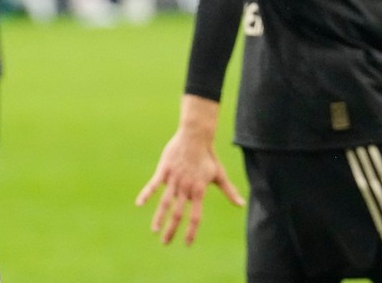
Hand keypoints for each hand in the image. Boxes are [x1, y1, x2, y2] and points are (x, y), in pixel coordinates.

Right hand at [135, 128, 244, 245]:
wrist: (196, 137)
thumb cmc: (208, 156)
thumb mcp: (219, 175)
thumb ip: (229, 191)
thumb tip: (241, 204)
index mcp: (199, 191)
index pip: (195, 216)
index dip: (191, 231)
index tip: (187, 243)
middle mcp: (186, 188)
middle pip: (178, 213)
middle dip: (171, 230)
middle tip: (165, 243)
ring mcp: (174, 179)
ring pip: (165, 202)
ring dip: (159, 218)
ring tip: (154, 230)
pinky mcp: (165, 170)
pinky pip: (154, 185)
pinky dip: (146, 194)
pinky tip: (139, 204)